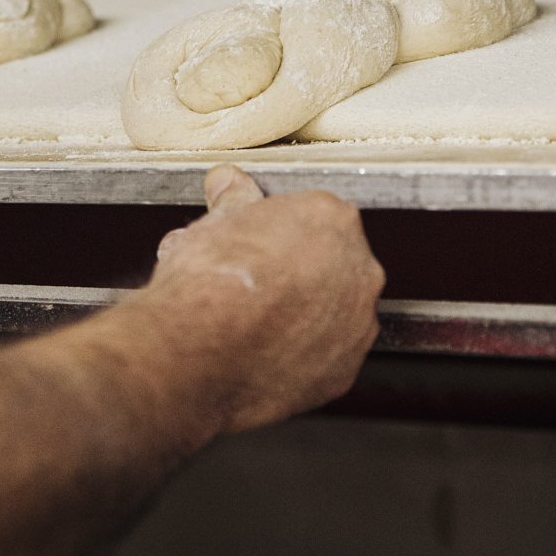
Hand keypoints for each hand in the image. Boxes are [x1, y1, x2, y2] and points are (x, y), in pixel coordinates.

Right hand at [141, 165, 384, 432]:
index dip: (278, 232)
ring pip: (331, 312)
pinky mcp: (345, 370)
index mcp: (332, 220)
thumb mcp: (212, 224)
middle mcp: (358, 270)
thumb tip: (228, 185)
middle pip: (329, 264)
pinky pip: (325, 356)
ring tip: (251, 323)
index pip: (313, 217)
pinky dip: (301, 355)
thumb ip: (233, 200)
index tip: (257, 245)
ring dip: (301, 315)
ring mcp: (357, 324)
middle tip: (252, 283)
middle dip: (294, 271)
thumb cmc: (207, 287)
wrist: (197, 356)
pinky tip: (263, 355)